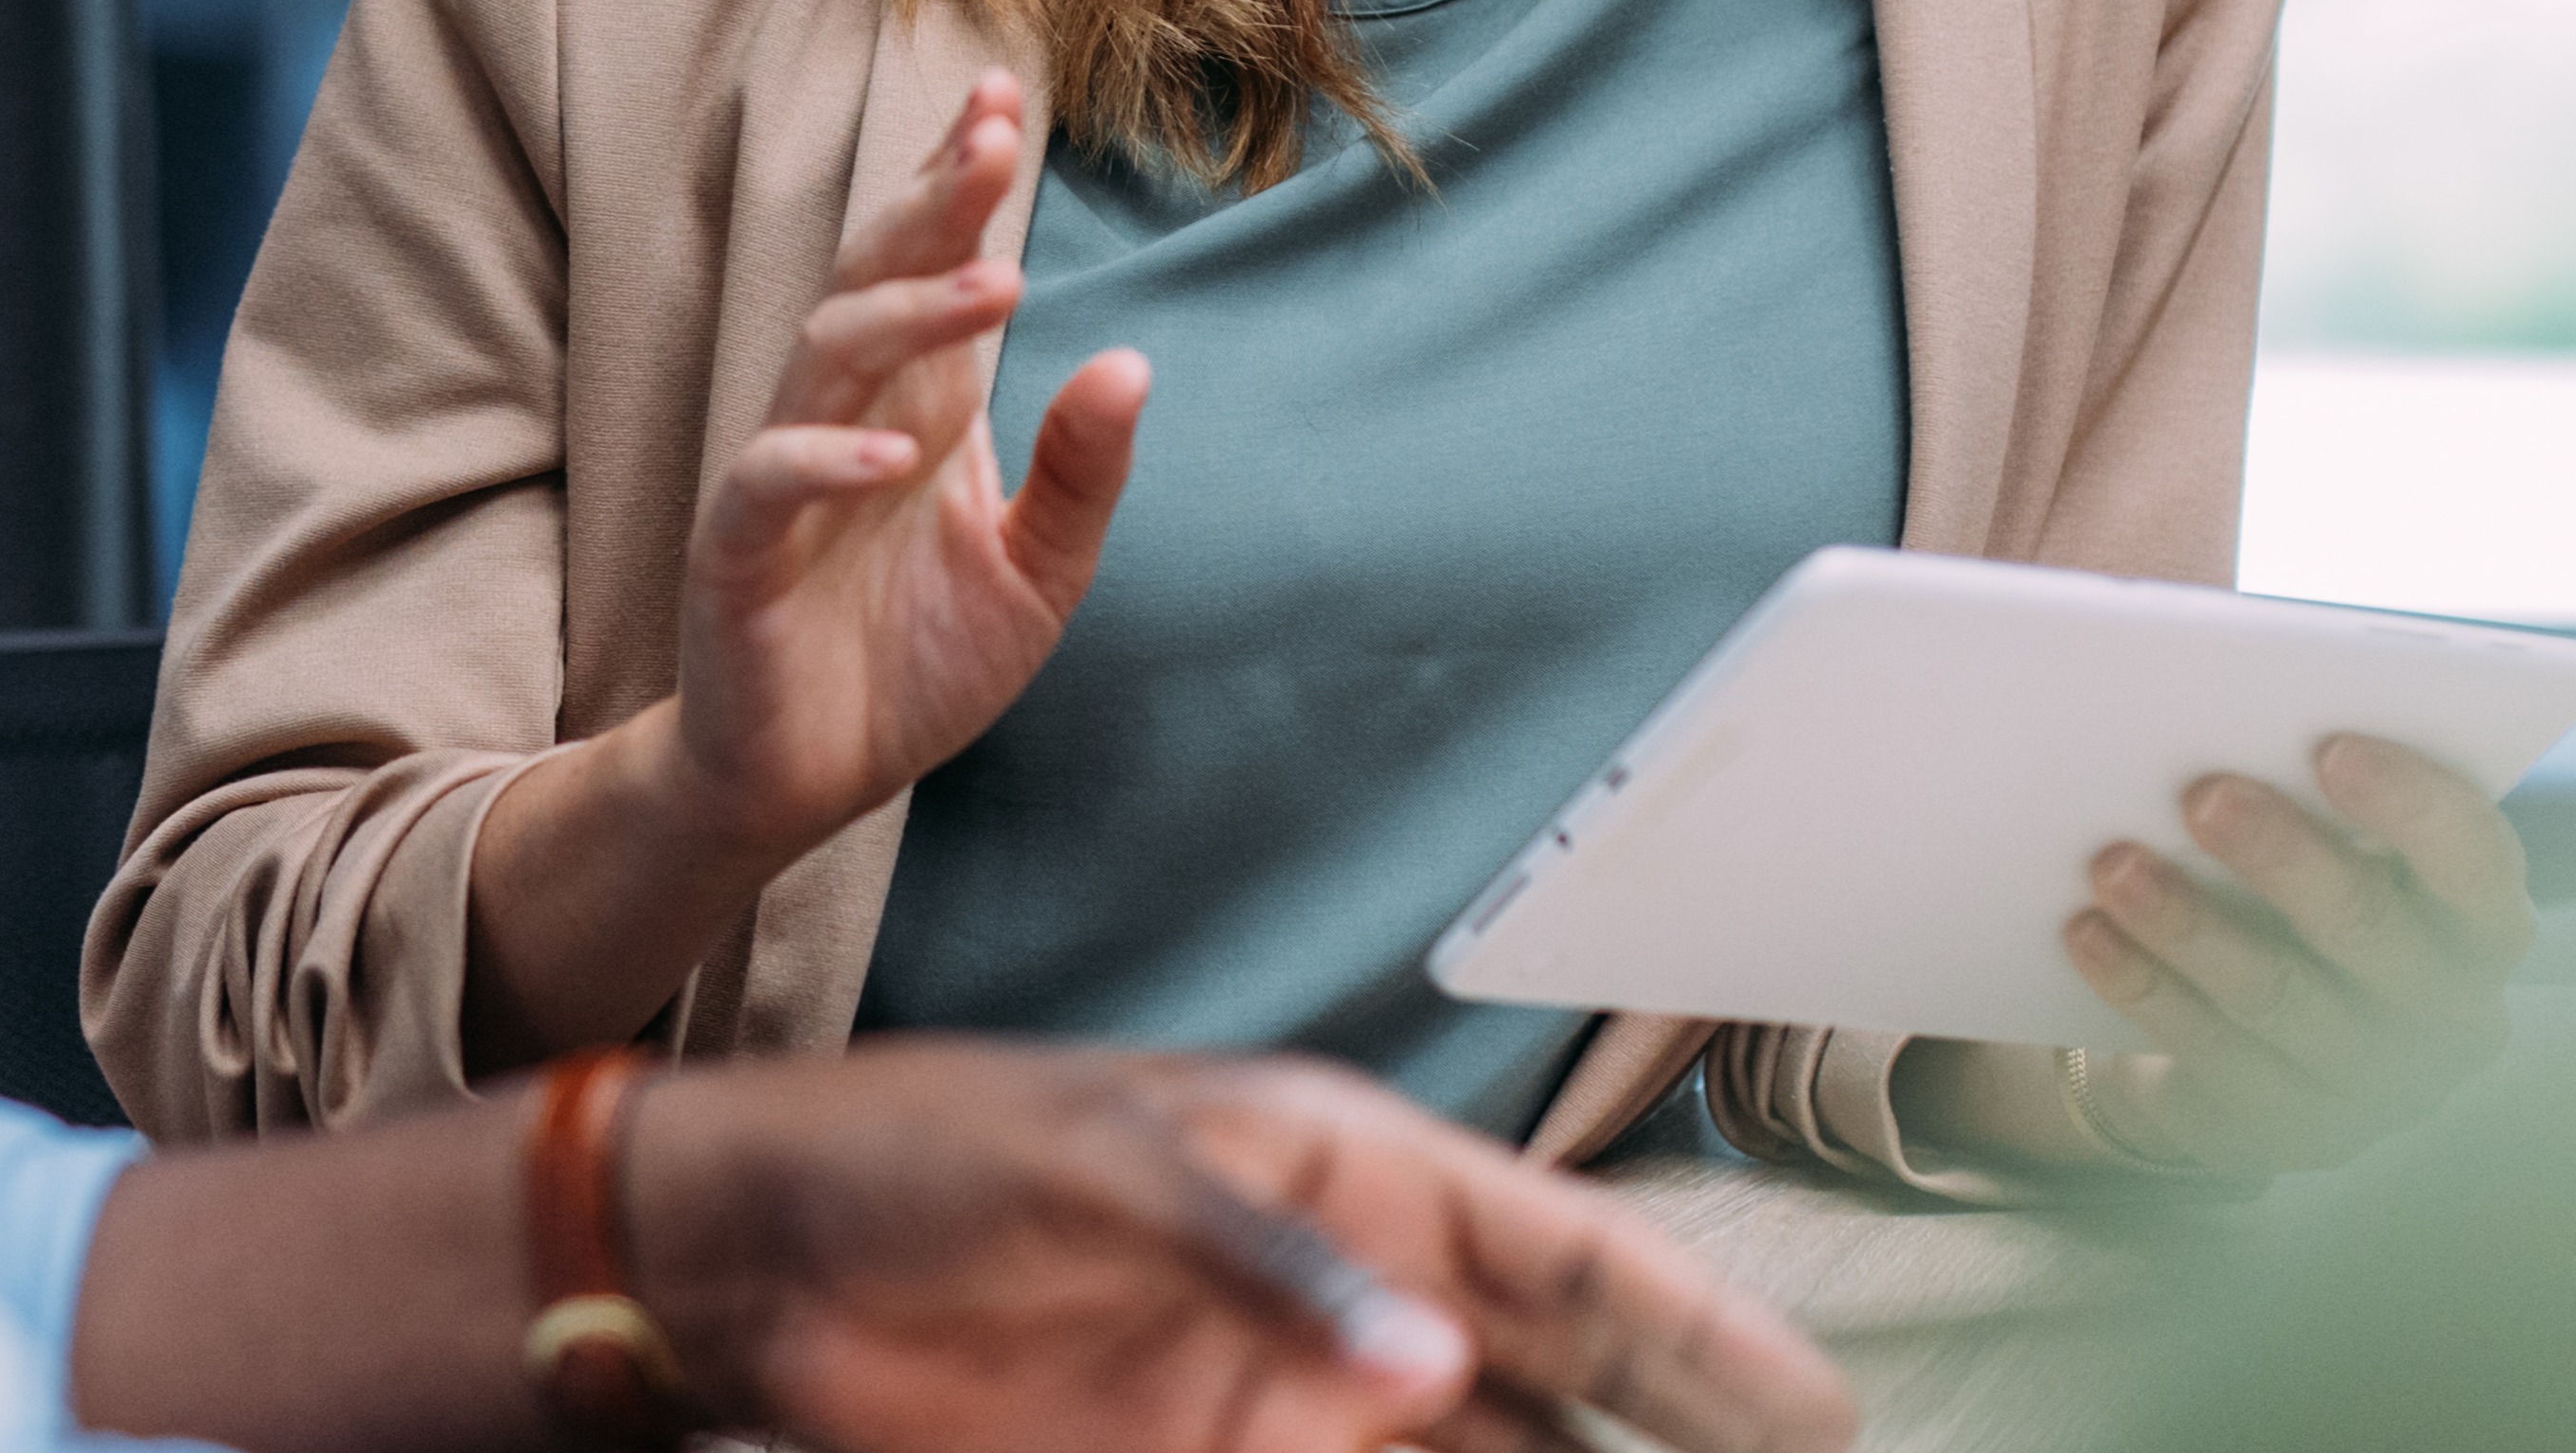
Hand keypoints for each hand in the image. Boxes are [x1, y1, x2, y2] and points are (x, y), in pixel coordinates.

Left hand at [637, 1043, 1855, 1452]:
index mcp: (1344, 1175)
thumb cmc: (922, 1151)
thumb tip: (1430, 1369)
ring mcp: (1289, 1406)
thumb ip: (1271, 1268)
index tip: (1816, 1404)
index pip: (1564, 1256)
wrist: (759, 1253)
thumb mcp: (1103, 1167)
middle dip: (1686, 1430)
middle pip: (1565, 1385)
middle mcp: (1347, 1301)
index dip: (1696, 1330)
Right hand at [651, 74, 1140, 864]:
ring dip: (908, 314)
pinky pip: (769, 482)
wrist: (805, 778)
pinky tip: (893, 457)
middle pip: (876, 277)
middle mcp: (850, 415)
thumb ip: (1082, 474)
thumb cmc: (913, 662)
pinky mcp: (737, 549)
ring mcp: (784, 475)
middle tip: (993, 138)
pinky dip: (826, 463)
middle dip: (932, 203)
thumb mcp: (1036, 574)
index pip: (934, 266)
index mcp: (920, 404)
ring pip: (827, 355)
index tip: (1005, 95)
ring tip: (997, 286)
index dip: (958, 182)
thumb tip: (1134, 362)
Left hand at [2056, 732, 2535, 1176]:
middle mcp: (2455, 1015)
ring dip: (2192, 925)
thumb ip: (2320, 795)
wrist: (2260, 1043)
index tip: (2332, 744)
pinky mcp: (2295, 1132)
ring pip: (2283, 1000)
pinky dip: (2147, 988)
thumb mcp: (2335, 849)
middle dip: (2284, 859)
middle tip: (2202, 791)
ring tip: (2113, 861)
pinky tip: (2089, 933)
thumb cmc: (2302, 901)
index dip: (2413, 806)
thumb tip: (2224, 711)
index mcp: (2485, 923)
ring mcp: (2380, 1086)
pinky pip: (2216, 1058)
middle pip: (2375, 936)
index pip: (2477, 862)